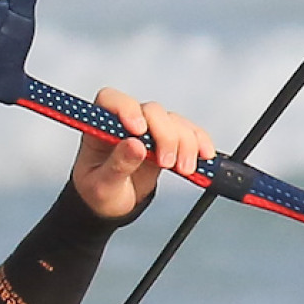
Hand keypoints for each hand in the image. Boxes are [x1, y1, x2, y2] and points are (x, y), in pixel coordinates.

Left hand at [72, 86, 216, 222]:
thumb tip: (135, 145)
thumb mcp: (102, 185)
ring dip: (185, 143)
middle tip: (167, 163)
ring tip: (184, 169)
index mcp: (101, 125)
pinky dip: (199, 142)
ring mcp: (150, 127)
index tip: (138, 130)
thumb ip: (117, 164)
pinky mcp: (169, 138)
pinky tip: (204, 155)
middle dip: (165, 136)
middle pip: (152, 111)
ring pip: (174, 121)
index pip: (112, 100)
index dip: (126, 109)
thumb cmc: (99, 191)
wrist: (113, 203)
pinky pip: (189, 132)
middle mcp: (127, 120)